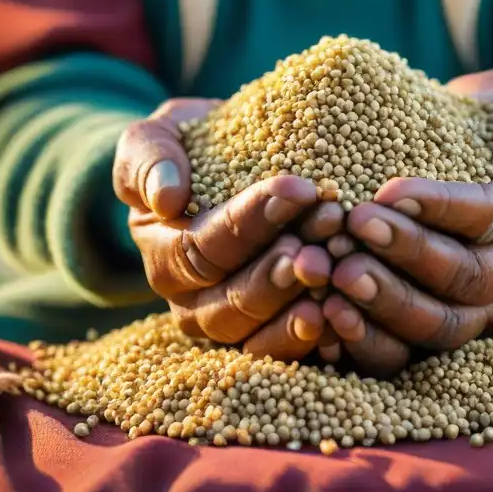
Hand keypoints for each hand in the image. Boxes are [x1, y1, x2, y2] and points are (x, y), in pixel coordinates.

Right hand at [112, 99, 336, 360]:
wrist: (223, 166)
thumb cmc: (191, 149)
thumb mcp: (158, 139)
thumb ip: (148, 160)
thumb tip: (165, 199)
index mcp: (163, 253)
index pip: (201, 246)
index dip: (249, 221)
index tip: (298, 188)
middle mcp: (189, 300)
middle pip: (231, 298)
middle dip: (281, 267)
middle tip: (328, 234)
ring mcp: (227, 326)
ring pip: (257, 331)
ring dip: (300, 299)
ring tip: (336, 266)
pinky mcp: (265, 339)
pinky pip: (285, 352)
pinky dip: (315, 338)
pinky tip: (344, 310)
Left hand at [325, 70, 492, 375]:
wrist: (479, 161)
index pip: (492, 219)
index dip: (441, 208)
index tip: (388, 191)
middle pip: (464, 280)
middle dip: (406, 257)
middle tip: (351, 232)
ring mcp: (478, 318)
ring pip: (437, 326)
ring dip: (383, 305)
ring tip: (335, 276)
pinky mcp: (435, 341)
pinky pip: (404, 357)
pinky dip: (364, 344)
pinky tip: (324, 318)